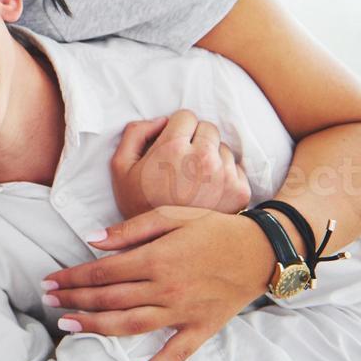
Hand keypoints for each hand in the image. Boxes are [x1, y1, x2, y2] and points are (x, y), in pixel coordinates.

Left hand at [42, 206, 273, 360]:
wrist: (262, 250)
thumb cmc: (213, 228)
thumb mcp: (171, 216)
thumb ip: (130, 230)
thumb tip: (92, 239)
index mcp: (156, 258)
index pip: (102, 271)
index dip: (72, 277)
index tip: (50, 281)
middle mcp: (166, 289)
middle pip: (109, 298)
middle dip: (75, 300)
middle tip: (48, 302)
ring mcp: (183, 312)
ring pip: (131, 325)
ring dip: (96, 327)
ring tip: (68, 327)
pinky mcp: (201, 329)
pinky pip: (176, 355)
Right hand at [110, 111, 250, 218]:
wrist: (163, 245)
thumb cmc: (139, 204)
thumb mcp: (120, 167)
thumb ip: (135, 132)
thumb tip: (161, 120)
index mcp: (173, 148)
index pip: (186, 115)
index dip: (176, 128)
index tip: (171, 145)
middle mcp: (202, 159)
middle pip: (208, 127)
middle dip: (195, 139)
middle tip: (182, 162)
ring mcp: (224, 175)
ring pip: (223, 147)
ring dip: (211, 156)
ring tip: (193, 178)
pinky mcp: (240, 191)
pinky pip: (236, 167)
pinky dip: (224, 173)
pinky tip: (207, 190)